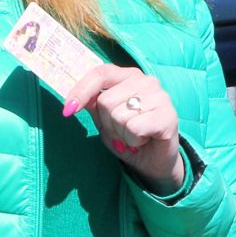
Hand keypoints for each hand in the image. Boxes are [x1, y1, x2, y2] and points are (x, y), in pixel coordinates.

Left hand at [62, 63, 182, 192]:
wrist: (155, 163)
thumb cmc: (130, 138)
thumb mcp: (105, 120)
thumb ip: (93, 104)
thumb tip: (73, 98)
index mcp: (129, 76)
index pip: (101, 73)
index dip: (81, 90)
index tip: (68, 109)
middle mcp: (146, 81)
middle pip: (106, 101)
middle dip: (107, 124)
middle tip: (121, 133)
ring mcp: (160, 97)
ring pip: (118, 116)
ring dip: (120, 134)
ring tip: (133, 138)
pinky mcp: (168, 116)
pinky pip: (134, 128)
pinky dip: (133, 141)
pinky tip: (143, 141)